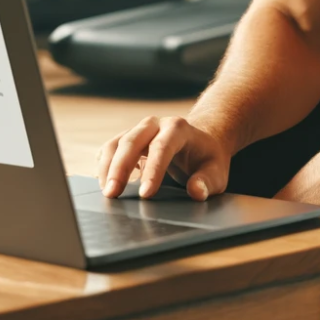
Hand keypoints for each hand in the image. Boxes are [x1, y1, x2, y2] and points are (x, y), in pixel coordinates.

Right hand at [96, 116, 230, 200]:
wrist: (200, 143)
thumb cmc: (207, 159)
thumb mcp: (216, 172)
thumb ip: (207, 182)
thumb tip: (195, 191)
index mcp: (179, 128)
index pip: (162, 147)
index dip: (153, 170)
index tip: (145, 194)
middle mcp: (156, 124)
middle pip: (132, 141)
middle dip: (120, 168)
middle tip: (112, 195)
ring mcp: (140, 130)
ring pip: (116, 143)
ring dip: (107, 167)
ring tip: (106, 193)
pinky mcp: (128, 139)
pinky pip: (110, 148)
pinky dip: (104, 165)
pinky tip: (103, 184)